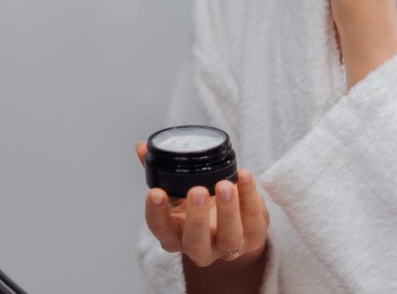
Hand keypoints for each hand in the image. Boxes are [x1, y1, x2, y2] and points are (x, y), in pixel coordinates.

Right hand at [136, 142, 267, 266]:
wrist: (234, 229)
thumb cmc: (199, 208)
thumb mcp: (177, 193)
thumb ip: (162, 171)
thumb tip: (142, 147)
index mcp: (175, 235)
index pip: (161, 229)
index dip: (156, 213)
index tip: (155, 192)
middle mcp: (199, 248)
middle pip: (196, 242)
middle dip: (197, 217)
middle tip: (197, 190)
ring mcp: (228, 247)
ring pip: (229, 237)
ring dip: (228, 211)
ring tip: (225, 184)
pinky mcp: (254, 238)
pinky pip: (254, 220)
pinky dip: (250, 196)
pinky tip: (244, 175)